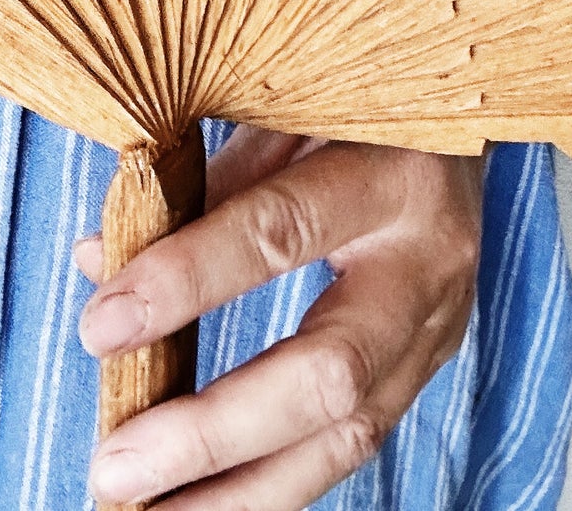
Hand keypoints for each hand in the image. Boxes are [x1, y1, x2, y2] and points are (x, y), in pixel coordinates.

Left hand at [76, 127, 483, 507]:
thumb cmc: (361, 100)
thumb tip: (100, 260)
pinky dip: (271, 484)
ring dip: (237, 493)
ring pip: (347, 437)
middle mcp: (430, 261)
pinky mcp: (427, 369)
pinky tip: (203, 504)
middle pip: (329, 374)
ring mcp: (440, 327)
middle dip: (213, 432)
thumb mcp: (291, 107)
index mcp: (395, 170)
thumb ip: (203, 184)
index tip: (102, 323)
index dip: (189, 280)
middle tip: (115, 464)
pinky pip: (350, 443)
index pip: (283, 233)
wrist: (472, 106)